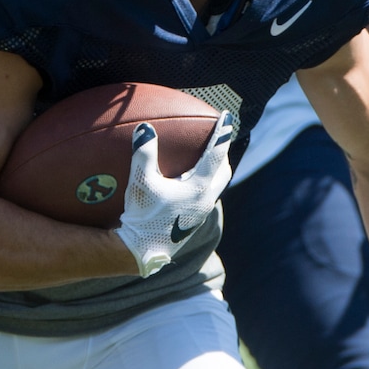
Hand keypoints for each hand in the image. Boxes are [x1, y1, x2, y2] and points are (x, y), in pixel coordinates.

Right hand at [115, 111, 232, 277]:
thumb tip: (145, 128)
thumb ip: (144, 153)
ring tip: (204, 158)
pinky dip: (201, 183)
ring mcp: (200, 212)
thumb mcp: (140, 182)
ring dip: (214, 170)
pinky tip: (184, 182)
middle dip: (223, 152)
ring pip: (216, 185)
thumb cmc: (142, 217)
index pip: (216, 154)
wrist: (141, 252)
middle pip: (224, 171)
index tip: (227, 117)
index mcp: (199, 188)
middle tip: (217, 137)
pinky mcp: (191, 221)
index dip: (222, 133)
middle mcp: (205, 200)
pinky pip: (203, 196)